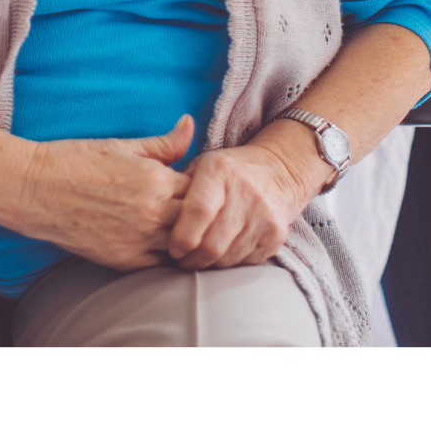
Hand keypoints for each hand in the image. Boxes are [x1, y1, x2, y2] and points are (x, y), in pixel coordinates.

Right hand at [15, 115, 194, 270]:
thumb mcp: (123, 145)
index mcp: (156, 180)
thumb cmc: (76, 161)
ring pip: (183, 245)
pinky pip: (160, 265)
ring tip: (178, 227)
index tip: (194, 184)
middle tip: (191, 208)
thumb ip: (163, 143)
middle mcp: (153, 212)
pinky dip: (165, 256)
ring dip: (185, 237)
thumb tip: (190, 123)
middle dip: (198, 214)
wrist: (36, 190)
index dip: (201, 186)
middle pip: (197, 219)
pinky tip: (161, 245)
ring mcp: (139, 240)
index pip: (201, 188)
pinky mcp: (124, 261)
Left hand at [167, 132, 321, 270]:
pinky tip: (220, 254)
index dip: (182, 237)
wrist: (278, 171)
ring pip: (227, 258)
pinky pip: (244, 263)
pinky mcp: (276, 235)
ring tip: (197, 257)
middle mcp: (246, 192)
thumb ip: (176, 186)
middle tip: (181, 259)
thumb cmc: (226, 172)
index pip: (198, 212)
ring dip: (208, 264)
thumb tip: (152, 214)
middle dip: (191, 259)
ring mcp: (264, 215)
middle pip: (212, 243)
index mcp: (220, 171)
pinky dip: (228, 263)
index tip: (172, 248)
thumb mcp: (201, 165)